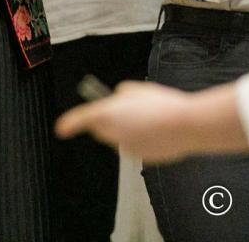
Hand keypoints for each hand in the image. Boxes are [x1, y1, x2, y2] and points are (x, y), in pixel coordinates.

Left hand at [55, 81, 206, 162]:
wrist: (187, 125)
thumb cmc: (163, 104)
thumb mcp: (138, 90)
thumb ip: (123, 94)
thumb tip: (118, 99)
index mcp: (108, 113)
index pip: (82, 119)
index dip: (70, 123)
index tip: (61, 129)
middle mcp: (113, 134)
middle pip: (101, 128)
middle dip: (108, 120)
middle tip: (126, 109)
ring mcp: (127, 148)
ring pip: (120, 138)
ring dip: (127, 129)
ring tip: (149, 118)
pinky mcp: (141, 158)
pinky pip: (136, 146)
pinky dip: (142, 139)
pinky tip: (158, 131)